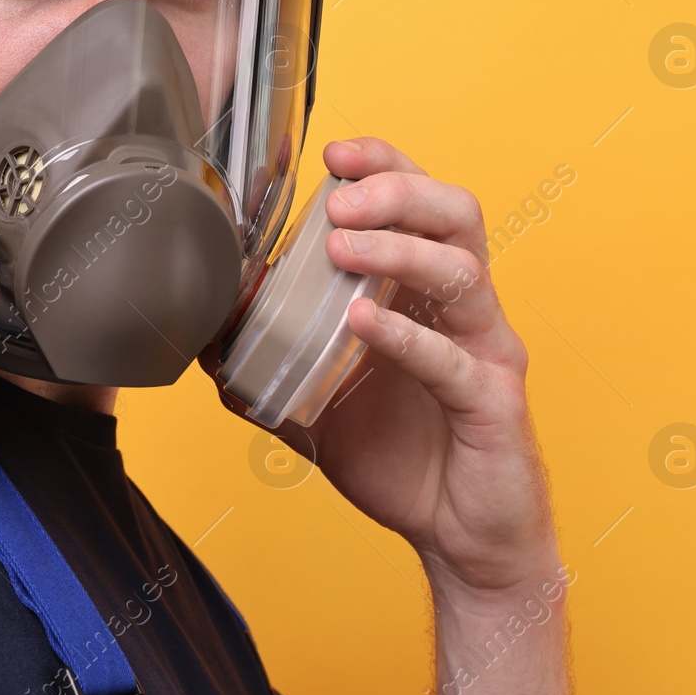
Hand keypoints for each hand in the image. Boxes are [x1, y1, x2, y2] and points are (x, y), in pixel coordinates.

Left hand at [211, 138, 556, 595]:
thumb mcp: (316, 400)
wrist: (459, 540)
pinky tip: (362, 324)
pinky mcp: (493, 403)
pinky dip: (407, 336)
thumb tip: (202, 329)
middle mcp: (465, 309)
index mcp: (429, 292)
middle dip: (396, 192)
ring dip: (398, 251)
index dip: (385, 165)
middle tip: (337, 202)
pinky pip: (454, 360)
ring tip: (340, 249)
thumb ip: (265, 361)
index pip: (421, 202)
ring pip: (463, 273)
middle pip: (456, 215)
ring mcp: (485, 351)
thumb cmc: (402, 458)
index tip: (334, 154)